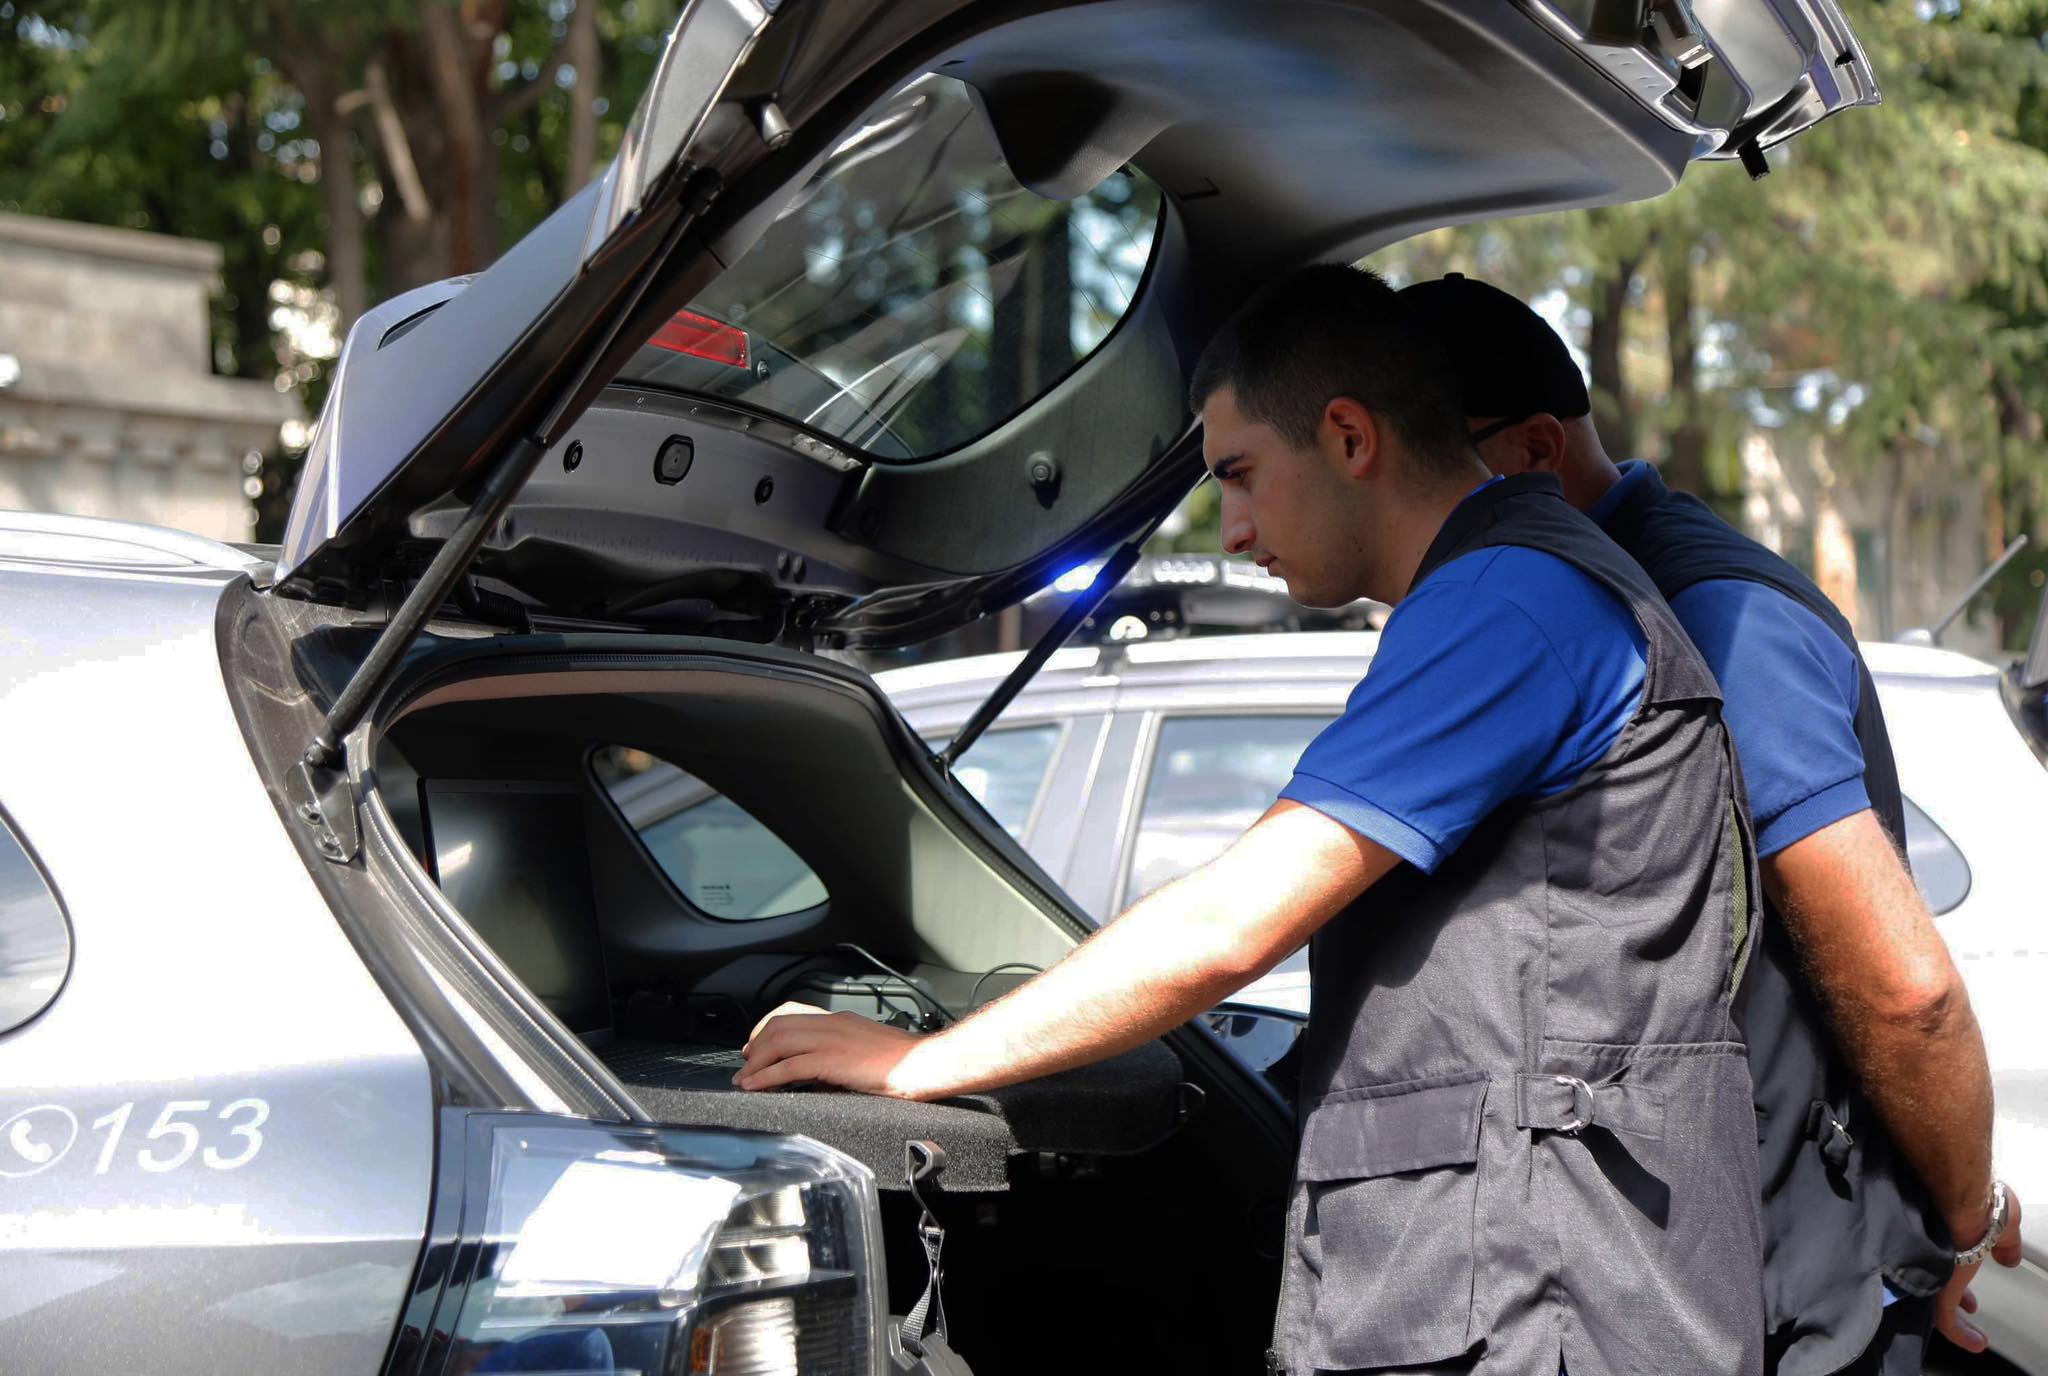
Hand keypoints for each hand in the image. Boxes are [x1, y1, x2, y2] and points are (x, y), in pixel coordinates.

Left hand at [736, 1003, 931, 1097]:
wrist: (923, 1065)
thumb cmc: (903, 1063)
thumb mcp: (865, 1050)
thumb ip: (839, 1056)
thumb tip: (817, 1077)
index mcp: (840, 1020)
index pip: (793, 1012)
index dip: (767, 1027)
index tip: (756, 1045)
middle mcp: (832, 1024)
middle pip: (779, 1025)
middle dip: (755, 1045)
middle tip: (744, 1065)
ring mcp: (831, 1039)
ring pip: (778, 1041)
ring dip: (755, 1062)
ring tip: (744, 1080)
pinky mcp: (832, 1060)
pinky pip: (789, 1066)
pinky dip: (766, 1076)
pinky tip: (756, 1086)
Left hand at [1935, 1183, 2023, 1352]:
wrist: (1962, 1198)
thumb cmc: (1981, 1202)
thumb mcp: (2004, 1226)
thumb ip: (2006, 1245)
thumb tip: (2010, 1257)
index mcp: (1949, 1236)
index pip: (1948, 1260)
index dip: (1960, 1274)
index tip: (1970, 1284)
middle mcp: (1933, 1252)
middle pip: (1938, 1278)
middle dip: (1956, 1294)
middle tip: (1968, 1304)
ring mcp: (1932, 1269)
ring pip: (1937, 1300)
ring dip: (1956, 1318)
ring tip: (1971, 1334)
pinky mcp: (1937, 1285)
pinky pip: (1944, 1319)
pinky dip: (1959, 1334)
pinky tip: (1975, 1342)